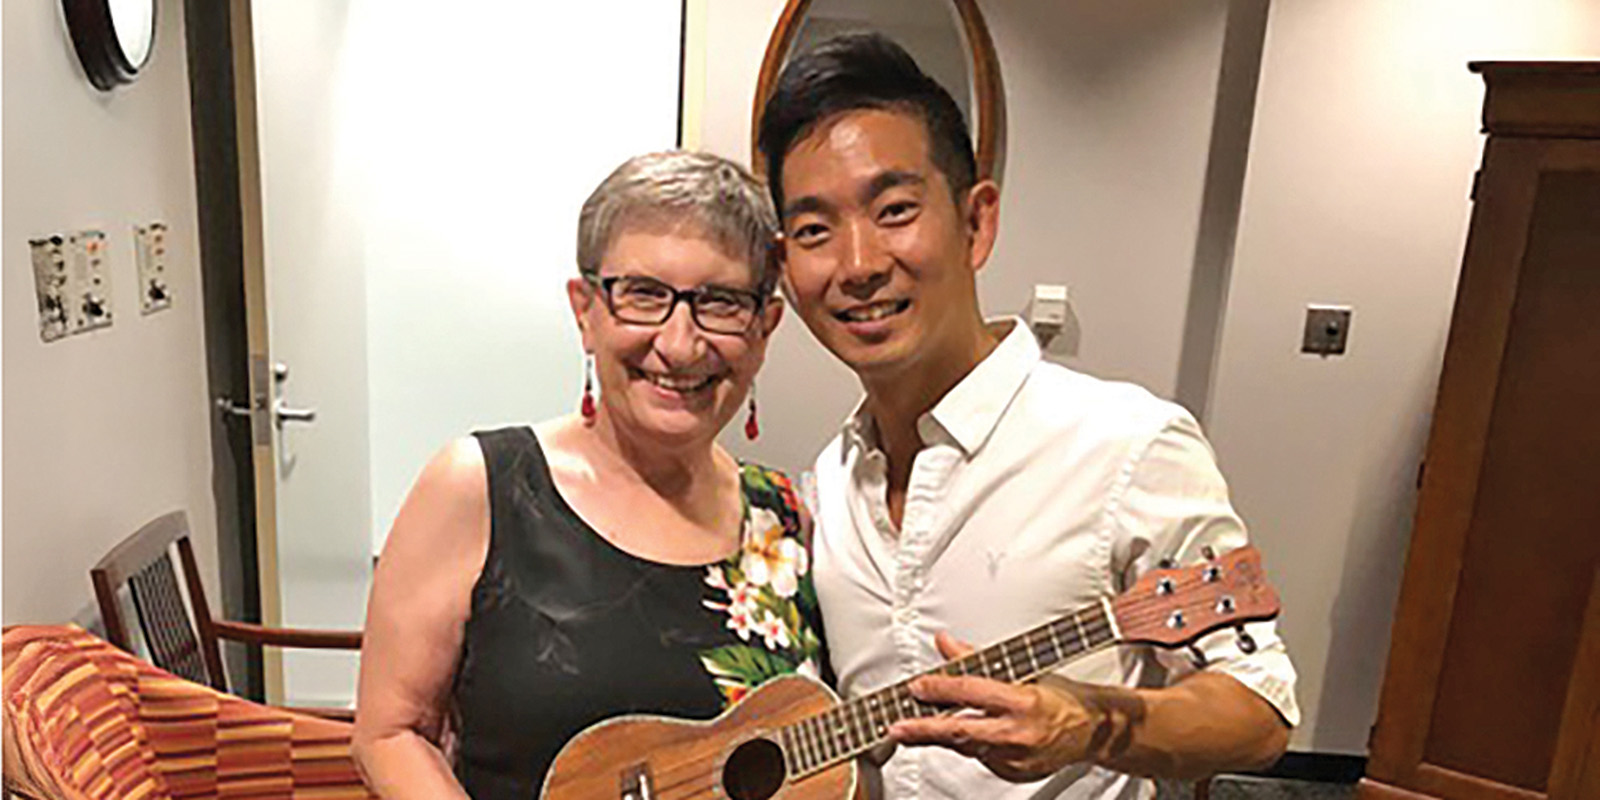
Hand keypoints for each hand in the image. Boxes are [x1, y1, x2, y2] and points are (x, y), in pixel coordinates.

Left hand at [888, 632, 1107, 782]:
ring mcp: (1017, 758)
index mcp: (1022, 701)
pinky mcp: (1015, 773)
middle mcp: (1019, 733)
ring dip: (942, 736)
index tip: (917, 687)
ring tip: (914, 729)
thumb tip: (945, 643)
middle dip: (923, 730)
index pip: (971, 692)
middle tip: (896, 728)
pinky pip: (982, 758)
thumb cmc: (1061, 697)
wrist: (1093, 730)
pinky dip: (971, 745)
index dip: (940, 689)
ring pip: (967, 746)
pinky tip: (967, 735)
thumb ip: (977, 659)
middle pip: (961, 731)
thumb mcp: (1022, 669)